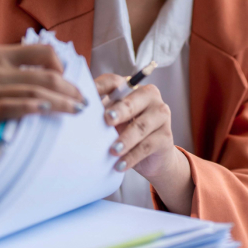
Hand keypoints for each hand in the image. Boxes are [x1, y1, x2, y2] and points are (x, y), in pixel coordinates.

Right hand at [0, 44, 84, 172]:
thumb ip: (11, 71)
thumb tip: (43, 81)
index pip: (42, 52)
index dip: (64, 66)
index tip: (74, 83)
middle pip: (44, 73)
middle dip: (69, 87)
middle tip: (84, 101)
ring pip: (32, 91)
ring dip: (59, 101)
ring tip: (76, 110)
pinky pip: (10, 107)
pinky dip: (32, 108)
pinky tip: (46, 112)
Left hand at [95, 74, 193, 211]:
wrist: (153, 158)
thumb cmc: (128, 133)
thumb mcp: (114, 121)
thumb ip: (103, 113)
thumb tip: (81, 112)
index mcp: (133, 88)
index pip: (115, 82)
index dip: (100, 88)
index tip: (86, 99)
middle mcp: (151, 98)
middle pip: (132, 102)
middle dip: (119, 111)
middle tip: (107, 120)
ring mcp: (161, 116)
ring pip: (140, 126)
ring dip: (125, 139)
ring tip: (113, 150)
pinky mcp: (165, 136)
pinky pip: (146, 146)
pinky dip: (131, 156)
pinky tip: (120, 164)